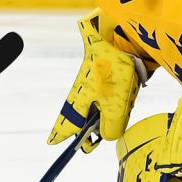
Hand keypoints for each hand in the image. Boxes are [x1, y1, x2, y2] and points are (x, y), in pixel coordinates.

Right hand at [47, 9, 143, 153]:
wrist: (124, 38)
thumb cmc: (114, 71)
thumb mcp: (115, 106)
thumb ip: (110, 127)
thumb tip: (107, 136)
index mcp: (77, 101)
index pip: (65, 124)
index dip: (60, 135)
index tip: (53, 142)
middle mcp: (82, 94)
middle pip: (86, 120)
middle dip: (98, 127)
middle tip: (108, 128)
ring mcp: (94, 86)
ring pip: (103, 109)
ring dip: (115, 110)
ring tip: (124, 98)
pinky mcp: (107, 79)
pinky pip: (113, 97)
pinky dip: (121, 99)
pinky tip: (129, 89)